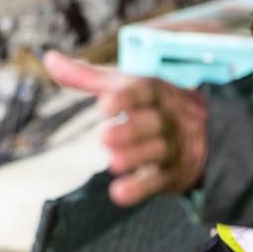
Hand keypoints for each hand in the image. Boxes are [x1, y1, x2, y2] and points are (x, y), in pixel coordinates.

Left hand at [43, 51, 208, 205]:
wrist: (203, 133)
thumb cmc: (148, 104)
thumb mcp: (123, 85)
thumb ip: (86, 76)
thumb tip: (49, 58)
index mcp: (156, 91)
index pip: (146, 91)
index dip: (127, 98)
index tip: (104, 104)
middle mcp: (168, 118)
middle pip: (154, 123)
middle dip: (130, 130)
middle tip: (103, 137)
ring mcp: (173, 147)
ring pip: (158, 153)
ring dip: (135, 157)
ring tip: (112, 162)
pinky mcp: (172, 175)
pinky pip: (158, 182)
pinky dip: (139, 189)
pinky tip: (119, 193)